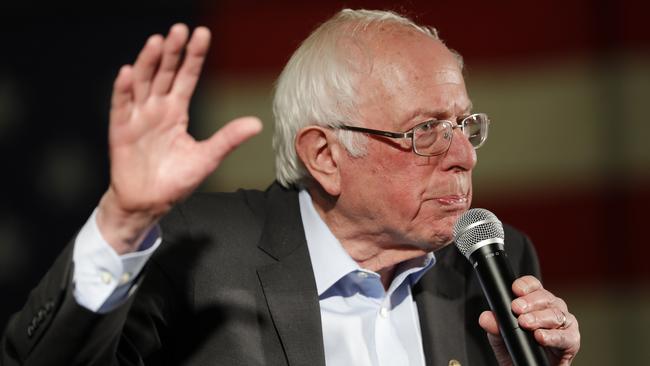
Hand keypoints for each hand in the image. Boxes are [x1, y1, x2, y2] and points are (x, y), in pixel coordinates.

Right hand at [97, 24, 261, 253]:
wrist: (149, 203)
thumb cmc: (175, 180)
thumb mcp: (207, 158)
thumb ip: (228, 138)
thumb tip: (256, 123)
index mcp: (176, 112)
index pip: (187, 77)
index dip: (193, 57)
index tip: (202, 34)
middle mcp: (156, 109)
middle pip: (164, 74)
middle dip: (172, 52)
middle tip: (180, 29)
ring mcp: (137, 118)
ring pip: (142, 83)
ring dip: (148, 62)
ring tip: (156, 42)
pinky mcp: (121, 131)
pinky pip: (121, 107)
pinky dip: (123, 90)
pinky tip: (128, 72)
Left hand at [478, 275, 579, 365]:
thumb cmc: (517, 349)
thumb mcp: (501, 337)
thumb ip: (495, 325)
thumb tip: (485, 317)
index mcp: (535, 302)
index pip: (533, 286)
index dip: (526, 285)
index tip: (515, 289)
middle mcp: (551, 309)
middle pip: (545, 297)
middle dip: (530, 302)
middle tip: (516, 308)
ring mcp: (564, 323)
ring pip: (555, 314)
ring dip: (539, 318)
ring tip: (525, 323)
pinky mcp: (572, 341)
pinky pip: (566, 336)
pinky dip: (553, 336)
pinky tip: (541, 336)